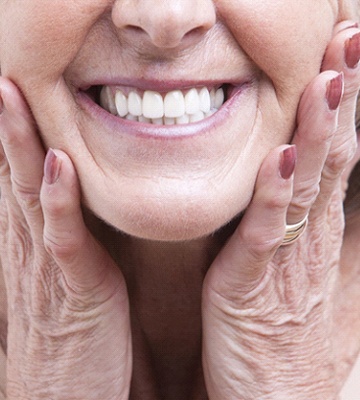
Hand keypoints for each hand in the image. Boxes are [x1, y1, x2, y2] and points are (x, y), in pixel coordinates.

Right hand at [0, 79, 131, 398]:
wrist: (62, 391)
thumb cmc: (70, 330)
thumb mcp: (64, 274)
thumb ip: (64, 236)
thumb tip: (67, 201)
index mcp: (32, 242)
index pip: (21, 178)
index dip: (17, 136)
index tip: (16, 94)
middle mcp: (30, 246)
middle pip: (17, 174)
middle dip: (10, 125)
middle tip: (4, 78)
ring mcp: (48, 264)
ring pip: (31, 193)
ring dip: (23, 145)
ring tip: (15, 97)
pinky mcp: (74, 286)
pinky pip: (63, 236)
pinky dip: (59, 198)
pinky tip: (59, 163)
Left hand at [202, 21, 359, 398]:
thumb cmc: (286, 339)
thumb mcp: (303, 278)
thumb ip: (304, 231)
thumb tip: (305, 186)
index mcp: (320, 232)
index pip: (341, 158)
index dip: (347, 109)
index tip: (349, 60)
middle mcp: (313, 237)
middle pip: (335, 158)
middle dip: (345, 101)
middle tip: (353, 41)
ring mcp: (289, 259)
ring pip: (309, 185)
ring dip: (320, 132)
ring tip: (331, 79)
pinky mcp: (255, 283)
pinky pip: (267, 232)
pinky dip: (275, 194)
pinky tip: (282, 158)